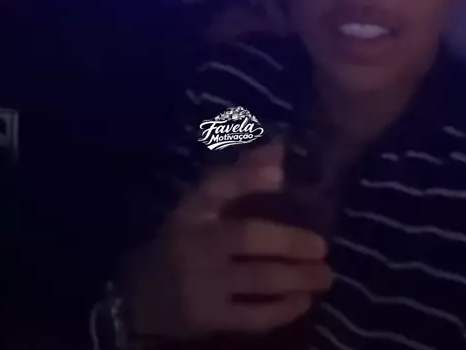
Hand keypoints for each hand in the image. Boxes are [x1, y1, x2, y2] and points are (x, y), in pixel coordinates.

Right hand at [125, 142, 331, 339]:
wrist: (141, 296)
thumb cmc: (185, 240)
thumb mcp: (202, 205)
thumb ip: (241, 176)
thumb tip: (280, 149)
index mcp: (193, 208)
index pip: (218, 184)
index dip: (249, 176)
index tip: (280, 169)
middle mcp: (195, 241)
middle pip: (248, 236)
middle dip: (289, 241)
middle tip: (322, 245)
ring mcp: (200, 282)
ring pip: (258, 277)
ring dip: (297, 277)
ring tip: (324, 275)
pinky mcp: (207, 316)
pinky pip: (253, 315)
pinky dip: (282, 309)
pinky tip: (303, 300)